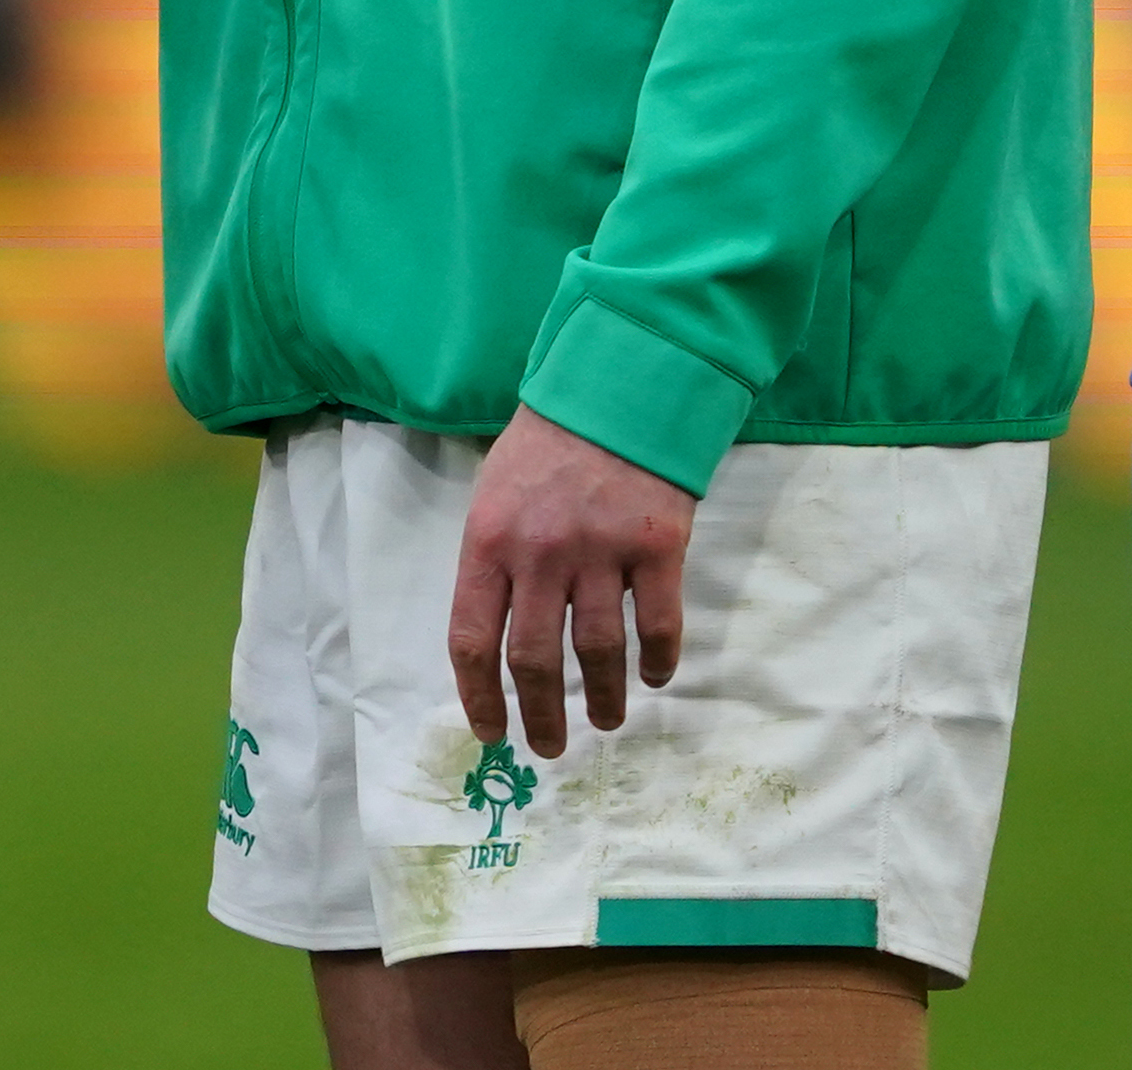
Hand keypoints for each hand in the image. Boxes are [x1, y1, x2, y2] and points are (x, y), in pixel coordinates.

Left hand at [447, 408, 690, 760]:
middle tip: (550, 747)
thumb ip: (494, 562)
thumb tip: (496, 644)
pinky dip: (659, 661)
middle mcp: (540, 553)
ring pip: (599, 653)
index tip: (491, 734)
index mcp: (488, 541)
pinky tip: (656, 677)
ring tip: (607, 720)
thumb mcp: (495, 494)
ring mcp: (601, 550)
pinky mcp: (657, 546)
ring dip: (604, 700)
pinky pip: (659, 624)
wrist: (619, 385)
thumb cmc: (548, 444)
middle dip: (541, 717)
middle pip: (535, 661)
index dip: (479, 699)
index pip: (472, 641)